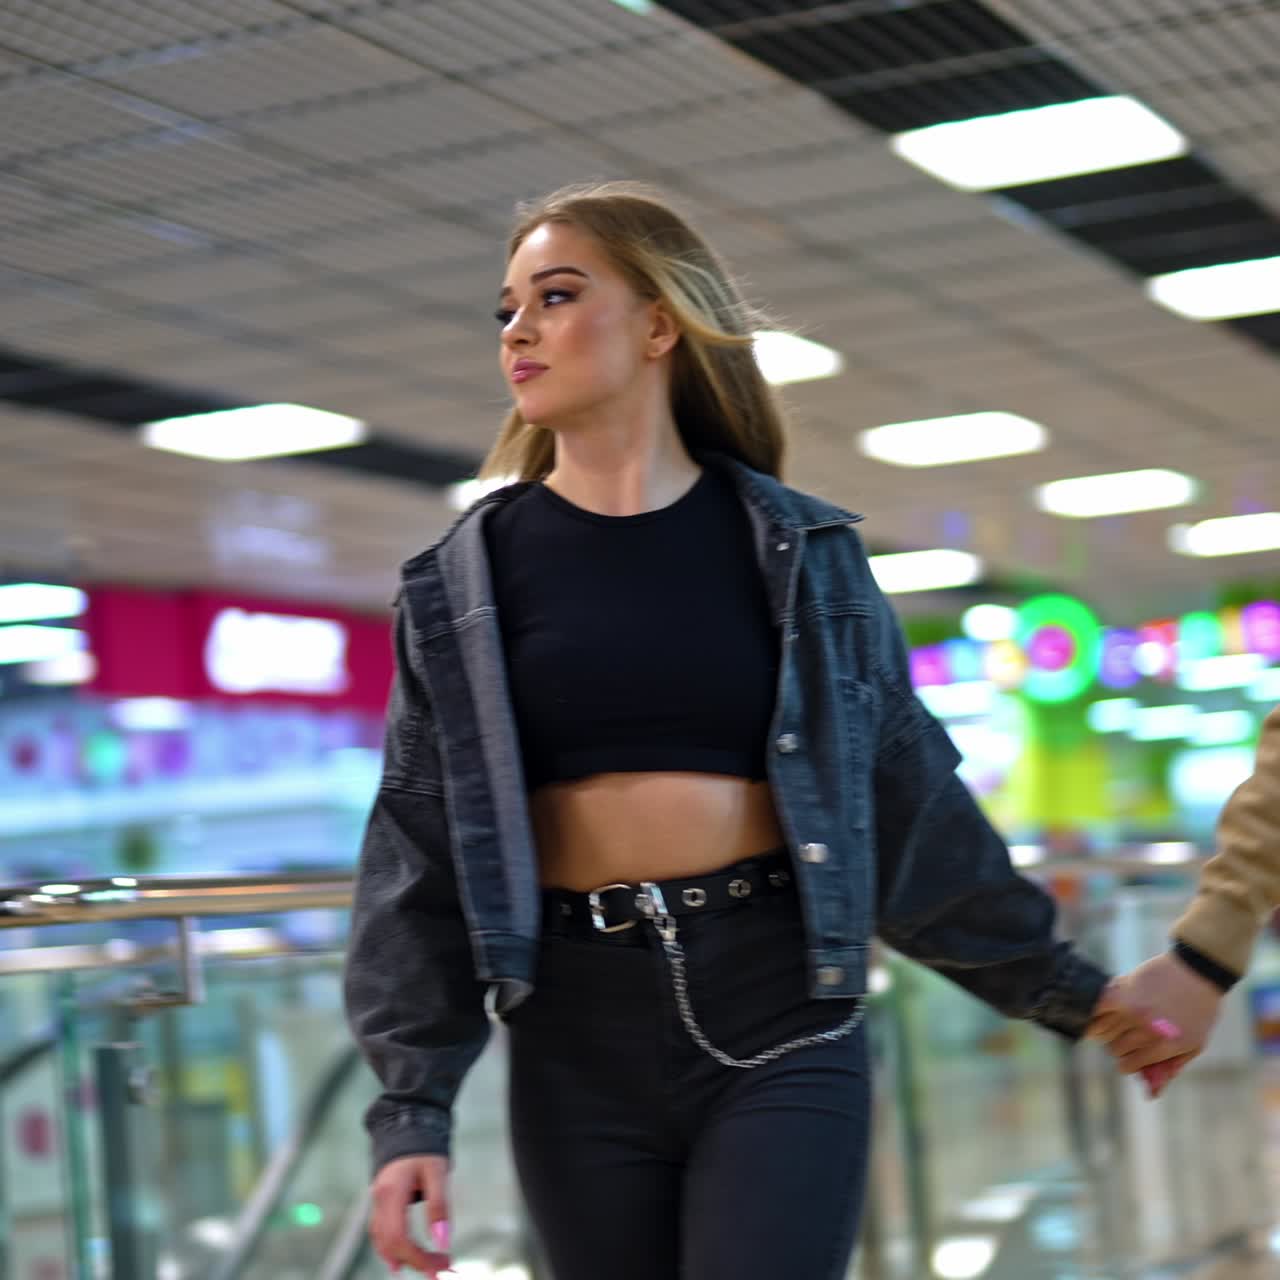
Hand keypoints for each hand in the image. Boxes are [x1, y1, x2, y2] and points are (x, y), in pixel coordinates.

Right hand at [370, 1154, 452, 1275]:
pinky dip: (394, 1249)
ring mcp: (377, 1204)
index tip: (440, 1265)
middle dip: (414, 1261)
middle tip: (440, 1269)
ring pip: (383, 1242)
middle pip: (390, 1244)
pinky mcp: (380, 1205)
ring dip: (404, 1259)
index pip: (398, 1237)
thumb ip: (439, 1206)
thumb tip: (442, 1242)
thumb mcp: (438, 1172)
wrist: (406, 1128)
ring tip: (428, 1268)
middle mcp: (379, 1201)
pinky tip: (405, 1259)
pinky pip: (382, 1234)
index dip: (417, 1257)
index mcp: (392, 1192)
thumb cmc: (423, 1149)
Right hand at [1088, 953, 1224, 1094]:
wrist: (1198, 971)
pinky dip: (1094, 1012)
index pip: (1130, 1064)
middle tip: (1128, 1037)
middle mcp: (1148, 1030)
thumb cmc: (1198, 1010)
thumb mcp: (1194, 1045)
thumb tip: (1150, 1094)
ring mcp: (1133, 1010)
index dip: (1128, 1063)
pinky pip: (1096, 1007)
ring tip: (1118, 1022)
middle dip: (1120, 1047)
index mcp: (1167, 1045)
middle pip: (1115, 1048)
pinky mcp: (1123, 991)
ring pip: (1104, 1030)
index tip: (1130, 1058)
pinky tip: (1099, 1013)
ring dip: (1108, 1029)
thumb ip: (1170, 1068)